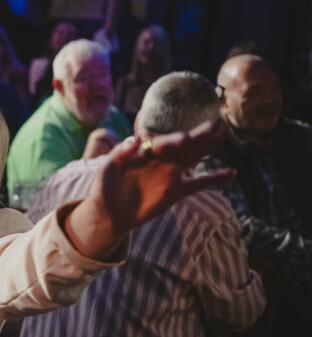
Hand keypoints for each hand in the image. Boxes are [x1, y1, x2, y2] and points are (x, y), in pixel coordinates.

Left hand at [89, 119, 232, 234]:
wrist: (108, 213)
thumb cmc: (104, 187)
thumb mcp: (107, 169)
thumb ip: (119, 153)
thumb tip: (134, 139)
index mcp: (144, 153)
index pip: (161, 143)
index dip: (171, 141)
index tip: (184, 139)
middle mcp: (160, 160)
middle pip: (183, 145)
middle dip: (199, 135)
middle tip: (217, 124)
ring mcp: (170, 175)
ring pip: (194, 158)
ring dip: (209, 147)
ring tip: (225, 134)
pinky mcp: (175, 192)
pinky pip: (199, 184)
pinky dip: (215, 179)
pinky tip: (232, 173)